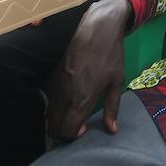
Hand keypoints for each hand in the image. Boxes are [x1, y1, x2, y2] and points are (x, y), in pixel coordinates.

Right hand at [47, 0, 130, 139]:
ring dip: (57, 119)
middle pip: (52, 127)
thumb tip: (112, 130)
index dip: (73, 136)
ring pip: (48, 114)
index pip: (66, 131)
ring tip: (73, 112)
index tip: (84, 128)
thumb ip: (112, 108)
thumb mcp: (117, 82)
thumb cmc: (111, 55)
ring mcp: (57, 85)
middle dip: (62, 132)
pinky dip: (55, 107)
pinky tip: (69, 99)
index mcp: (81, 99)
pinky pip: (50, 99)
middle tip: (77, 124)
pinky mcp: (53, 75)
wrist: (97, 29)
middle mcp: (65, 95)